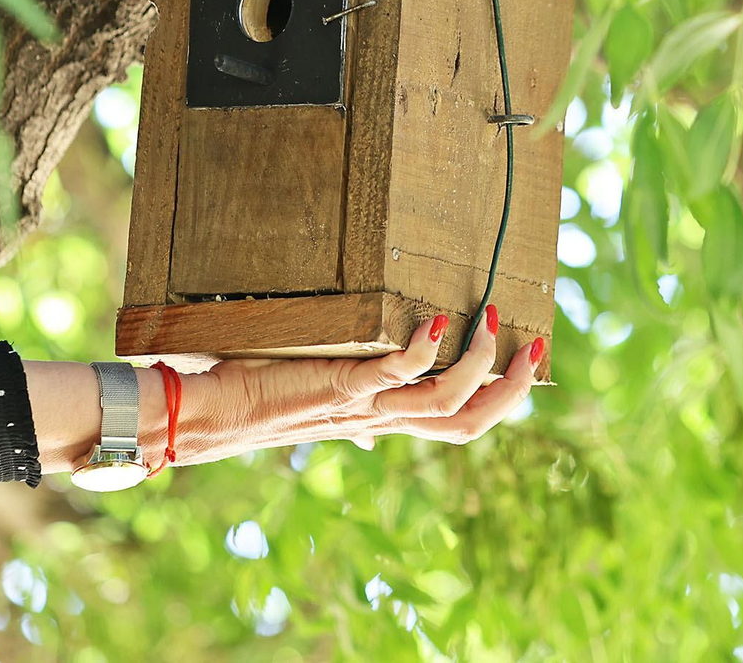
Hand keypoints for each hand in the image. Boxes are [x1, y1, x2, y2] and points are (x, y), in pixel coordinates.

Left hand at [163, 305, 542, 465]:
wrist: (205, 416)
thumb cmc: (255, 398)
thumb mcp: (313, 401)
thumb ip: (348, 406)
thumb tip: (370, 413)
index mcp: (381, 421)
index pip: (460, 422)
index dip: (502, 399)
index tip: (528, 360)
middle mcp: (380, 420)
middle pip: (469, 420)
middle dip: (511, 389)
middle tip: (536, 346)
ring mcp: (362, 407)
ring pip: (445, 402)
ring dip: (479, 364)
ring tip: (491, 320)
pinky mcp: (338, 388)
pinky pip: (395, 375)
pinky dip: (422, 350)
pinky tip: (435, 320)